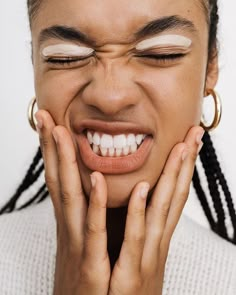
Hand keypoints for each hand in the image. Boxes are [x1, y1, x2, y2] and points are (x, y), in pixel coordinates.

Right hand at [35, 110, 110, 294]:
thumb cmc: (93, 279)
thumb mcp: (90, 244)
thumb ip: (93, 217)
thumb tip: (95, 192)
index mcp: (75, 224)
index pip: (63, 180)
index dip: (55, 152)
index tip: (51, 124)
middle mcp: (72, 229)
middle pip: (60, 181)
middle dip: (52, 149)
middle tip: (45, 117)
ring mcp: (79, 246)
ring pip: (71, 198)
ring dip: (65, 165)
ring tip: (61, 132)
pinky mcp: (92, 266)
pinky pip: (93, 231)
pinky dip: (94, 205)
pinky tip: (96, 179)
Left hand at [108, 126, 203, 294]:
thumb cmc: (118, 291)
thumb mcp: (131, 256)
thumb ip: (135, 230)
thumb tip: (138, 203)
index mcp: (152, 239)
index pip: (171, 197)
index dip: (182, 169)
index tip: (188, 143)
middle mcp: (155, 245)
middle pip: (174, 198)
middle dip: (185, 166)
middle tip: (195, 135)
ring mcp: (145, 259)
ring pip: (161, 213)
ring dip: (170, 179)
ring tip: (179, 149)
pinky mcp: (128, 277)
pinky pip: (133, 240)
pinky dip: (138, 214)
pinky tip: (142, 189)